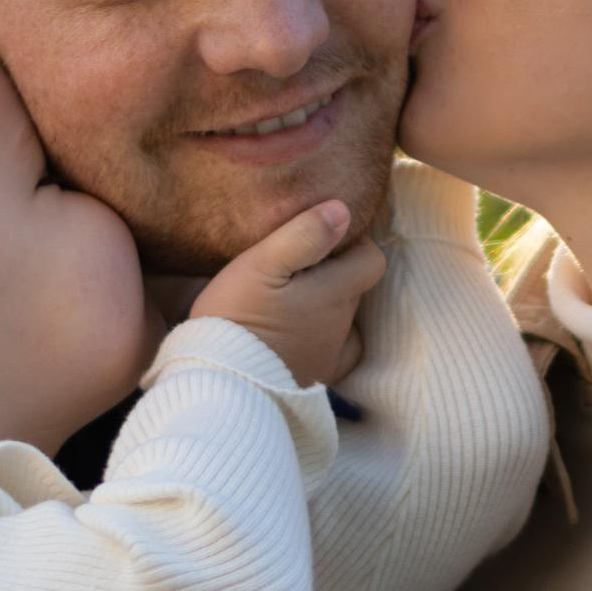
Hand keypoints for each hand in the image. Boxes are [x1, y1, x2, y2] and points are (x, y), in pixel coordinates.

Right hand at [191, 199, 385, 388]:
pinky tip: (300, 333)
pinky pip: (335, 352)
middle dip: (335, 271)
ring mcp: (330, 355)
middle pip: (355, 287)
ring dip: (325, 304)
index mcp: (334, 293)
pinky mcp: (314, 379)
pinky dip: (324, 338)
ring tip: (288, 297)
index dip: (353, 244)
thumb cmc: (236, 316)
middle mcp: (341, 324)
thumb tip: (343, 209)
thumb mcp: (262, 264)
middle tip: (296, 265)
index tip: (319, 239)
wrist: (221, 381)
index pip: (371, 259)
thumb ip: (304, 235)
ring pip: (342, 318)